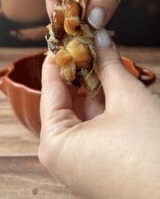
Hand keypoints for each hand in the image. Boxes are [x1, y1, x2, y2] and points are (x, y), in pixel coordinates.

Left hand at [39, 29, 159, 198]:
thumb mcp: (127, 99)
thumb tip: (100, 38)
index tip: (61, 40)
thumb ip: (109, 65)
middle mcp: (63, 156)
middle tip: (84, 43)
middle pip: (66, 101)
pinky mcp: (98, 163)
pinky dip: (101, 105)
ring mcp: (81, 161)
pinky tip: (109, 82)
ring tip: (98, 56)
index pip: (50, 90)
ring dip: (92, 85)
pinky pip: (93, 126)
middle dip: (78, 71)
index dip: (57, 60)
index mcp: (56, 144)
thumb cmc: (151, 155)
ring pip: (82, 113)